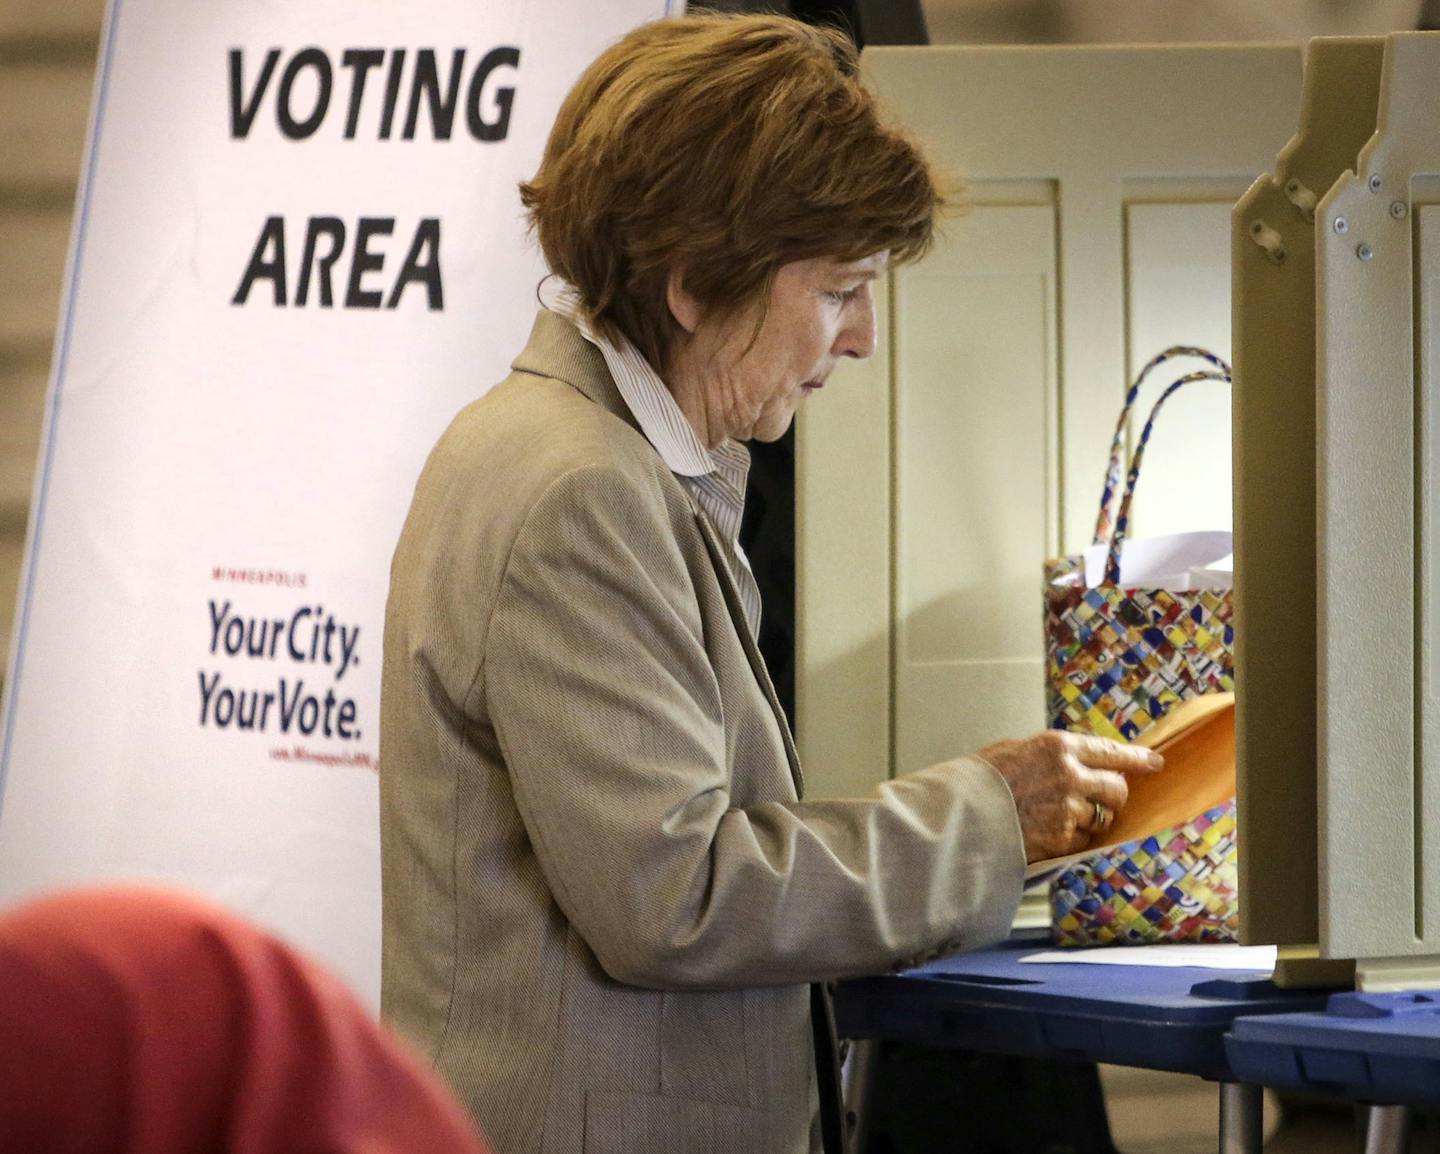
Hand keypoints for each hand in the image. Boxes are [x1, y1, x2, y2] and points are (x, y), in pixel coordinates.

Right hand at [976, 731, 1162, 862]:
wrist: (961, 813)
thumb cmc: (983, 779)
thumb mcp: (1017, 750)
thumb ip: (1052, 755)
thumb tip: (1079, 761)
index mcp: (1058, 746)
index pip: (1112, 751)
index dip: (1138, 758)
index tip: (1155, 762)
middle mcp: (1070, 774)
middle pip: (1117, 789)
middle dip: (1115, 796)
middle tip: (1105, 800)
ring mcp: (1068, 808)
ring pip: (1102, 818)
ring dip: (1090, 820)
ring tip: (1059, 817)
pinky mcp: (1062, 838)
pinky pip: (1083, 840)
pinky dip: (1072, 839)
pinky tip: (1048, 832)